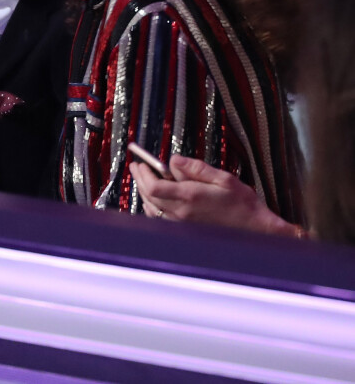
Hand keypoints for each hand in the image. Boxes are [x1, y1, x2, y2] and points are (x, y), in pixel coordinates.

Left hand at [129, 155, 297, 236]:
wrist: (254, 231)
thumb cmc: (242, 204)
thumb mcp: (222, 178)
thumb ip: (195, 168)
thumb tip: (174, 160)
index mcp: (190, 197)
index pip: (154, 186)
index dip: (144, 174)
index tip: (141, 163)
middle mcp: (181, 213)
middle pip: (149, 196)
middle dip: (140, 179)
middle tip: (136, 167)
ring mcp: (181, 224)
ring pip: (151, 208)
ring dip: (144, 192)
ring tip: (142, 178)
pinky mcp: (184, 230)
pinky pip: (159, 218)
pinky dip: (151, 205)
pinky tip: (153, 197)